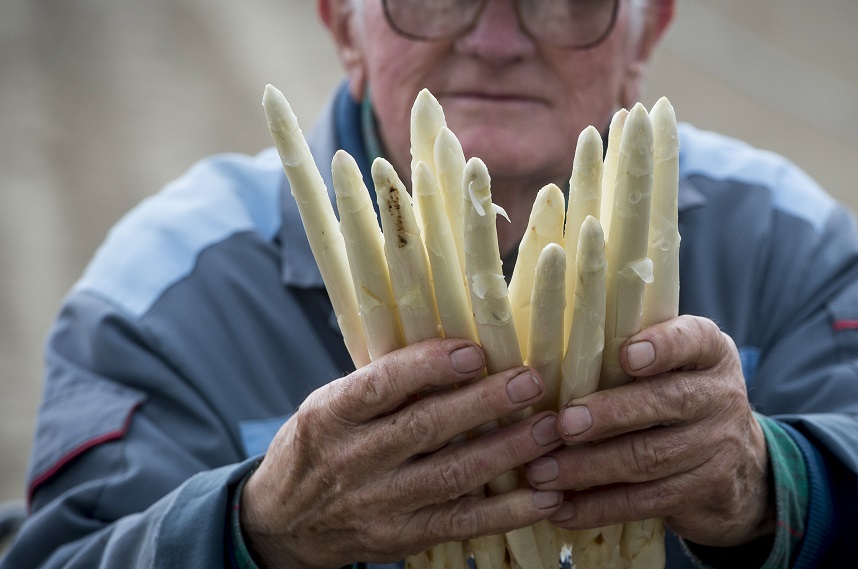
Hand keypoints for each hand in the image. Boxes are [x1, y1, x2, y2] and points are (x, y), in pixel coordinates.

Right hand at [239, 338, 563, 567]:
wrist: (281, 524)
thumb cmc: (321, 446)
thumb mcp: (332, 405)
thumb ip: (384, 383)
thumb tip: (458, 346)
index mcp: (332, 414)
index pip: (380, 385)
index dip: (429, 367)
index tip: (474, 350)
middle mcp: (352, 459)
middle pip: (425, 428)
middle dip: (484, 403)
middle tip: (530, 381)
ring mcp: (378, 504)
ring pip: (451, 475)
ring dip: (508, 451)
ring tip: (550, 428)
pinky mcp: (402, 538)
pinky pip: (462, 523)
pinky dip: (508, 511)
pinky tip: (546, 496)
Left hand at [526, 315, 773, 547]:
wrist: (742, 467)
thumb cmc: (679, 397)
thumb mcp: (676, 366)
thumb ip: (633, 354)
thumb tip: (550, 353)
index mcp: (709, 352)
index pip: (693, 340)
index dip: (663, 346)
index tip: (627, 355)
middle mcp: (720, 395)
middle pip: (666, 402)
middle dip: (610, 414)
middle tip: (562, 424)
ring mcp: (717, 446)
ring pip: (649, 457)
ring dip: (589, 467)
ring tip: (543, 471)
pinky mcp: (703, 492)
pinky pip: (646, 501)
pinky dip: (598, 507)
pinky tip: (562, 508)